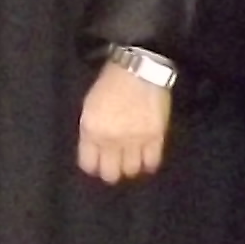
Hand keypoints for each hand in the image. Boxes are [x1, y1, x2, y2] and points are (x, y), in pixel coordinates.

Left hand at [75, 62, 171, 184]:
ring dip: (130, 166)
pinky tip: (146, 158)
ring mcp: (135, 140)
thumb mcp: (90, 107)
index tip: (97, 164)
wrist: (138, 70)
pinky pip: (152, 162)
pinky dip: (148, 163)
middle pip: (110, 173)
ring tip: (131, 160)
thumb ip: (91, 131)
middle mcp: (111, 140)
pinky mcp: (156, 137)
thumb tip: (95, 149)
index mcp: (91, 130)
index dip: (93, 167)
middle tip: (115, 165)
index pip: (88, 164)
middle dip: (111, 172)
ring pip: (131, 170)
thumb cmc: (110, 84)